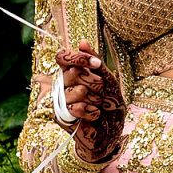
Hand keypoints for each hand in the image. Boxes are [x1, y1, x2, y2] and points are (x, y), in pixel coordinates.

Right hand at [55, 43, 124, 163]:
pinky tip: (95, 115)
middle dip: (94, 82)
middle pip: (73, 72)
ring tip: (97, 105)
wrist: (112, 130)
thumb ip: (95, 61)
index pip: (62, 57)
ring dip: (95, 99)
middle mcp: (62, 84)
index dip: (78, 58)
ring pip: (77, 91)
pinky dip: (92, 112)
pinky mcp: (61, 117)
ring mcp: (60, 101)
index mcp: (71, 72)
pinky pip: (77, 108)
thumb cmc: (109, 102)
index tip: (96, 64)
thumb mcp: (107, 78)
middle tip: (100, 91)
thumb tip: (81, 42)